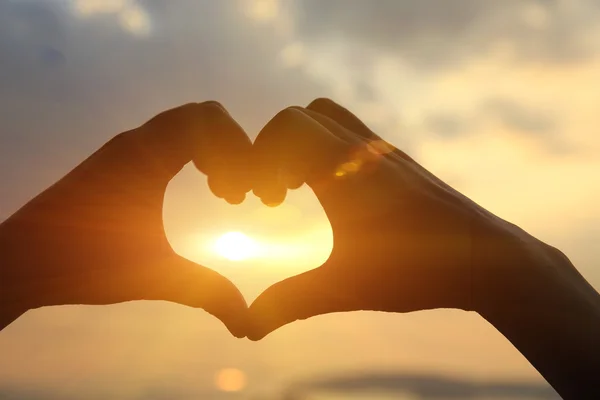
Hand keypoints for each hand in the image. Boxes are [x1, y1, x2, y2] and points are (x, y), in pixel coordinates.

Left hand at [0, 102, 250, 336]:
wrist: (20, 261)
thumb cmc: (82, 264)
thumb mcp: (153, 276)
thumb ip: (205, 291)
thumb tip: (246, 322)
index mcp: (146, 155)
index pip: (209, 120)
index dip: (239, 150)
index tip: (241, 197)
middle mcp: (137, 141)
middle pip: (204, 115)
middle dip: (233, 148)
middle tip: (237, 194)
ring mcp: (126, 148)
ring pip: (187, 125)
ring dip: (215, 151)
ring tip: (223, 194)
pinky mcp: (120, 160)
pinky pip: (171, 139)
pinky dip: (197, 154)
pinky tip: (200, 189)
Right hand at [247, 98, 556, 339]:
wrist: (485, 259)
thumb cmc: (416, 271)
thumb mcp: (345, 288)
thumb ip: (291, 302)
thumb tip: (246, 329)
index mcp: (345, 168)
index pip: (287, 126)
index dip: (258, 157)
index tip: (263, 203)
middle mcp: (362, 149)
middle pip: (300, 116)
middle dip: (272, 150)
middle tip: (275, 198)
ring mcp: (381, 150)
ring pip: (327, 116)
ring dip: (299, 144)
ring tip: (297, 189)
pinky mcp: (395, 160)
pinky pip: (348, 132)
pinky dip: (324, 149)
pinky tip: (330, 192)